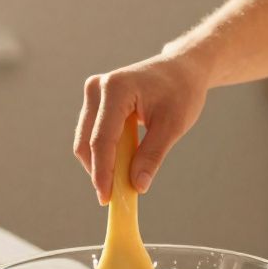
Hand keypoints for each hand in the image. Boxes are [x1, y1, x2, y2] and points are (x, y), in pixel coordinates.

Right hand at [74, 52, 209, 203]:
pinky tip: (121, 165)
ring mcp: (93, 94)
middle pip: (87, 142)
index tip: (106, 198)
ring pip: (86, 141)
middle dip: (99, 171)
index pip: (102, 139)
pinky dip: (104, 154)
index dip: (102, 172)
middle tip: (114, 197)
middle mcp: (97, 88)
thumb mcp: (172, 126)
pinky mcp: (95, 102)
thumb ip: (152, 156)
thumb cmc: (181, 92)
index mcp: (116, 89)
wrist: (182, 69)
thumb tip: (137, 186)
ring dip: (100, 164)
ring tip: (121, 181)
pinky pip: (92, 135)